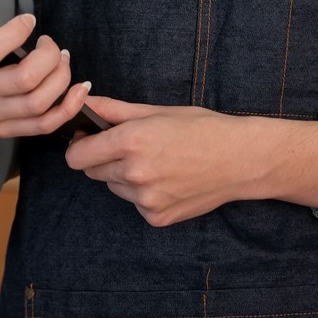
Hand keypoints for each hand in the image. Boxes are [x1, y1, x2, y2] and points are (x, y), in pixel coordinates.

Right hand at [0, 0, 92, 150]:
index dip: (15, 33)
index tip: (28, 20)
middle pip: (24, 81)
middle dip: (48, 57)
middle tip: (50, 42)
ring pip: (38, 103)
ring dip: (61, 79)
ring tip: (62, 58)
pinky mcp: (6, 129)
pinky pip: (44, 126)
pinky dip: (68, 109)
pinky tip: (80, 89)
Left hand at [64, 96, 317, 224]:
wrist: (240, 159)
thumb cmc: (200, 128)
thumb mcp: (155, 110)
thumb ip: (112, 109)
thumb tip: (82, 100)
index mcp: (131, 141)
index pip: (77, 156)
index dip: (79, 145)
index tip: (88, 138)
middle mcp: (134, 173)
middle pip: (92, 172)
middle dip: (102, 158)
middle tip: (129, 146)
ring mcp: (145, 200)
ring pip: (114, 187)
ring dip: (124, 176)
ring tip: (155, 161)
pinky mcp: (156, 218)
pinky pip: (135, 203)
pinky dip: (143, 193)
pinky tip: (168, 179)